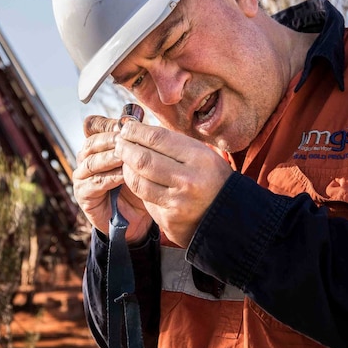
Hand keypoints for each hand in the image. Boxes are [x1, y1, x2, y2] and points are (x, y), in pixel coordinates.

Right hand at [73, 115, 152, 242]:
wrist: (138, 218)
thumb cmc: (140, 184)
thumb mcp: (141, 159)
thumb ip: (136, 140)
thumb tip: (136, 115)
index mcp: (97, 145)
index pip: (94, 126)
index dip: (108, 124)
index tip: (127, 125)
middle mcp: (86, 158)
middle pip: (92, 142)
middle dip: (110, 139)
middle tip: (128, 139)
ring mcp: (82, 177)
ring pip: (91, 161)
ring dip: (110, 157)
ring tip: (127, 156)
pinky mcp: (83, 195)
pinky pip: (94, 183)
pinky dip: (109, 177)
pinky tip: (124, 176)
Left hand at [115, 121, 233, 247]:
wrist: (227, 216)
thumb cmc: (211, 178)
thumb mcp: (201, 154)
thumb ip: (173, 144)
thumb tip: (138, 129)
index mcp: (199, 158)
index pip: (158, 138)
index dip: (136, 131)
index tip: (126, 127)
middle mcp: (188, 180)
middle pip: (143, 160)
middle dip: (125, 149)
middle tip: (119, 143)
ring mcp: (177, 202)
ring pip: (138, 181)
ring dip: (126, 168)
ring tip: (125, 160)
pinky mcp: (168, 219)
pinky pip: (145, 199)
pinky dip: (137, 186)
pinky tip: (136, 179)